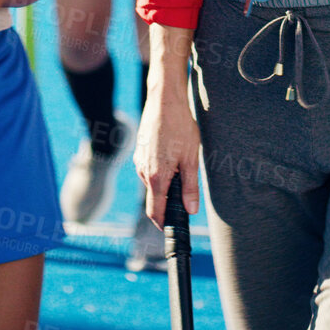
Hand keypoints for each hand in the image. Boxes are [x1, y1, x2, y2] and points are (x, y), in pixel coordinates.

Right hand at [136, 81, 200, 227]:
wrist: (164, 100)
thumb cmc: (180, 127)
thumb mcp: (190, 158)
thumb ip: (190, 187)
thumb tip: (190, 210)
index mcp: (156, 177)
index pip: (155, 211)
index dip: (163, 223)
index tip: (172, 229)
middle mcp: (143, 171)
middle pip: (154, 198)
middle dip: (167, 202)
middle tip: (185, 197)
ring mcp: (139, 161)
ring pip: (152, 182)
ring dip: (165, 183)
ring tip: (182, 167)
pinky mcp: (140, 152)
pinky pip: (149, 169)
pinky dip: (160, 171)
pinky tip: (172, 156)